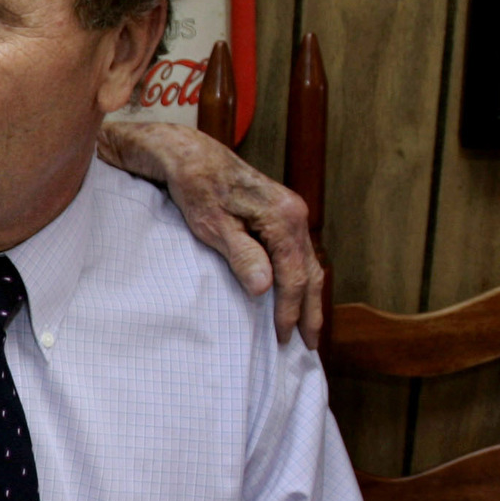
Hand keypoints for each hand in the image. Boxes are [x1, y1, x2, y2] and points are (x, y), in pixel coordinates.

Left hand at [97, 119, 324, 344]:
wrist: (189, 154)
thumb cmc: (196, 187)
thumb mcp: (211, 225)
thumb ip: (241, 255)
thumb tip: (265, 288)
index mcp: (283, 217)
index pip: (294, 275)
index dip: (290, 309)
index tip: (283, 338)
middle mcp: (294, 214)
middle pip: (310, 272)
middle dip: (310, 311)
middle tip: (309, 346)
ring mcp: (290, 213)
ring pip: (308, 264)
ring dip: (308, 298)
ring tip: (307, 329)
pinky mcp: (280, 215)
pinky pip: (297, 255)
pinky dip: (300, 279)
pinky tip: (295, 296)